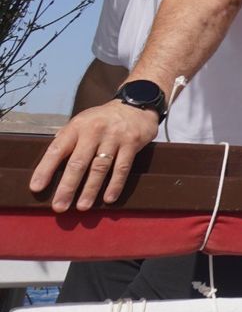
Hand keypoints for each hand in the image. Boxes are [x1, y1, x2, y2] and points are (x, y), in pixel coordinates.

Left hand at [29, 102, 159, 211]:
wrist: (135, 105)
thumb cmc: (101, 120)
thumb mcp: (81, 122)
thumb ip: (67, 140)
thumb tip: (48, 166)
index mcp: (77, 126)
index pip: (57, 149)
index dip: (46, 169)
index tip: (37, 188)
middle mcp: (94, 130)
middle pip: (78, 162)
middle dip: (67, 187)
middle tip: (59, 206)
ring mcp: (114, 136)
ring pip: (100, 167)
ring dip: (90, 189)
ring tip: (82, 207)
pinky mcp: (132, 142)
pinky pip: (122, 167)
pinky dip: (115, 184)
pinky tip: (108, 198)